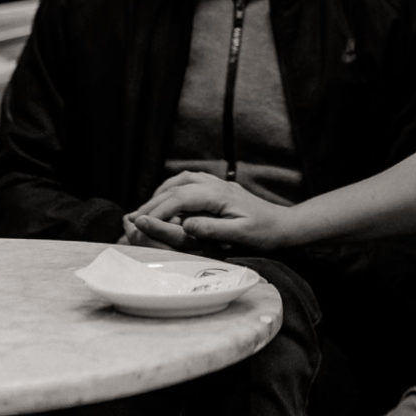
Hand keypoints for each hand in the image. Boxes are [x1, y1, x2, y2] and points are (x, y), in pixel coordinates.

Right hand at [129, 172, 293, 251]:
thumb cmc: (264, 232)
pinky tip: (167, 199)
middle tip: (131, 219)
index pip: (179, 199)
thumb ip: (212, 229)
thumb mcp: (240, 235)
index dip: (157, 211)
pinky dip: (173, 188)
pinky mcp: (218, 189)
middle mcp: (215, 185)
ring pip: (180, 180)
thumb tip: (185, 225)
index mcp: (218, 195)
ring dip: (160, 193)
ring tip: (144, 209)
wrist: (283, 224)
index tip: (139, 225)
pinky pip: (189, 181)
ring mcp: (216, 184)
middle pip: (175, 188)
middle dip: (151, 202)